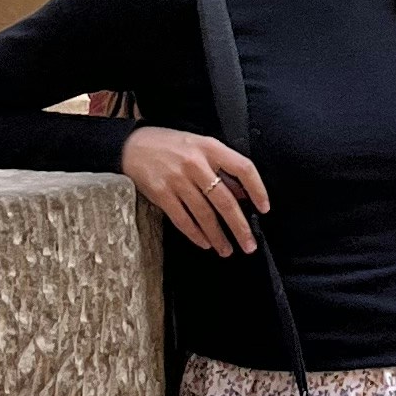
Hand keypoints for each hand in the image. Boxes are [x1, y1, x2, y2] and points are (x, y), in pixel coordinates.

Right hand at [119, 123, 271, 255]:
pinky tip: (205, 243)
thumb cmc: (170, 145)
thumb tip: (244, 194)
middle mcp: (195, 163)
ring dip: (218, 236)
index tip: (264, 208)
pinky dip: (196, 234)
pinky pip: (183, 219)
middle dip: (239, 226)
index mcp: (210, 147)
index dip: (258, 189)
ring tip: (227, 250)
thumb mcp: (199, 146)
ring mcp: (177, 179)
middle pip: (225, 199)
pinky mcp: (161, 193)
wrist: (131, 146)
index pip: (243, 168)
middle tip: (249, 244)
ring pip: (205, 214)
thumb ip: (221, 168)